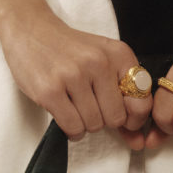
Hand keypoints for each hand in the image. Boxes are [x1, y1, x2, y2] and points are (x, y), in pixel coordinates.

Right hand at [0, 10, 151, 149]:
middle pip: (115, 119)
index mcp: (118, 54)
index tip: (119, 115)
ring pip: (93, 125)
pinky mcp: (50, 90)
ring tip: (74, 106)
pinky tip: (65, 115)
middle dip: (104, 120)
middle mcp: (98, 62)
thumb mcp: (103, 62)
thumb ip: (123, 99)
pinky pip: (73, 127)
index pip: (141, 103)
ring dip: (84, 124)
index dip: (132, 118)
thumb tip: (137, 142)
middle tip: (89, 106)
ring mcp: (73, 75)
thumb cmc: (71, 52)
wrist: (30, 29)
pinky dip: (72, 130)